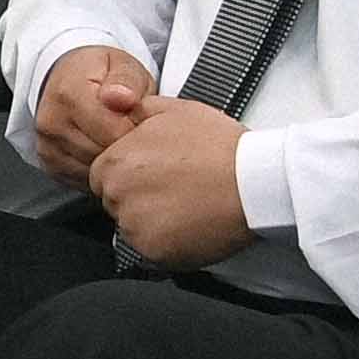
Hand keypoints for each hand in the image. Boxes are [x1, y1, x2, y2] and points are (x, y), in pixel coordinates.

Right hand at [32, 46, 156, 187]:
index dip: (139, 129)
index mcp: (69, 94)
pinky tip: (105, 149)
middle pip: (105, 155)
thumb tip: (121, 97)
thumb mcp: (121, 64)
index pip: (115, 131)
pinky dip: (100, 170)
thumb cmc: (98, 73)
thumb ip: (126, 79)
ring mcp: (47, 146)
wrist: (65, 78)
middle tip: (134, 129)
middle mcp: (51, 122)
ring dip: (114, 160)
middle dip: (127, 146)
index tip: (142, 119)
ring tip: (119, 137)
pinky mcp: (50, 164)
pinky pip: (85, 180)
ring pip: (96, 172)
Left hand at [91, 98, 250, 269]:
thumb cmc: (222, 148)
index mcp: (115, 161)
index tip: (156, 177)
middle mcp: (117, 194)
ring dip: (154, 223)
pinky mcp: (154, 251)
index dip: (131, 176)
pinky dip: (170, 244)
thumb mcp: (176, 110)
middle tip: (176, 191)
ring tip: (188, 207)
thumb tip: (122, 107)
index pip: (104, 176)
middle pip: (116, 203)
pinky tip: (193, 226)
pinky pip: (153, 251)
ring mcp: (134, 225)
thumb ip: (139, 110)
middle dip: (141, 199)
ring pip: (133, 228)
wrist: (254, 182)